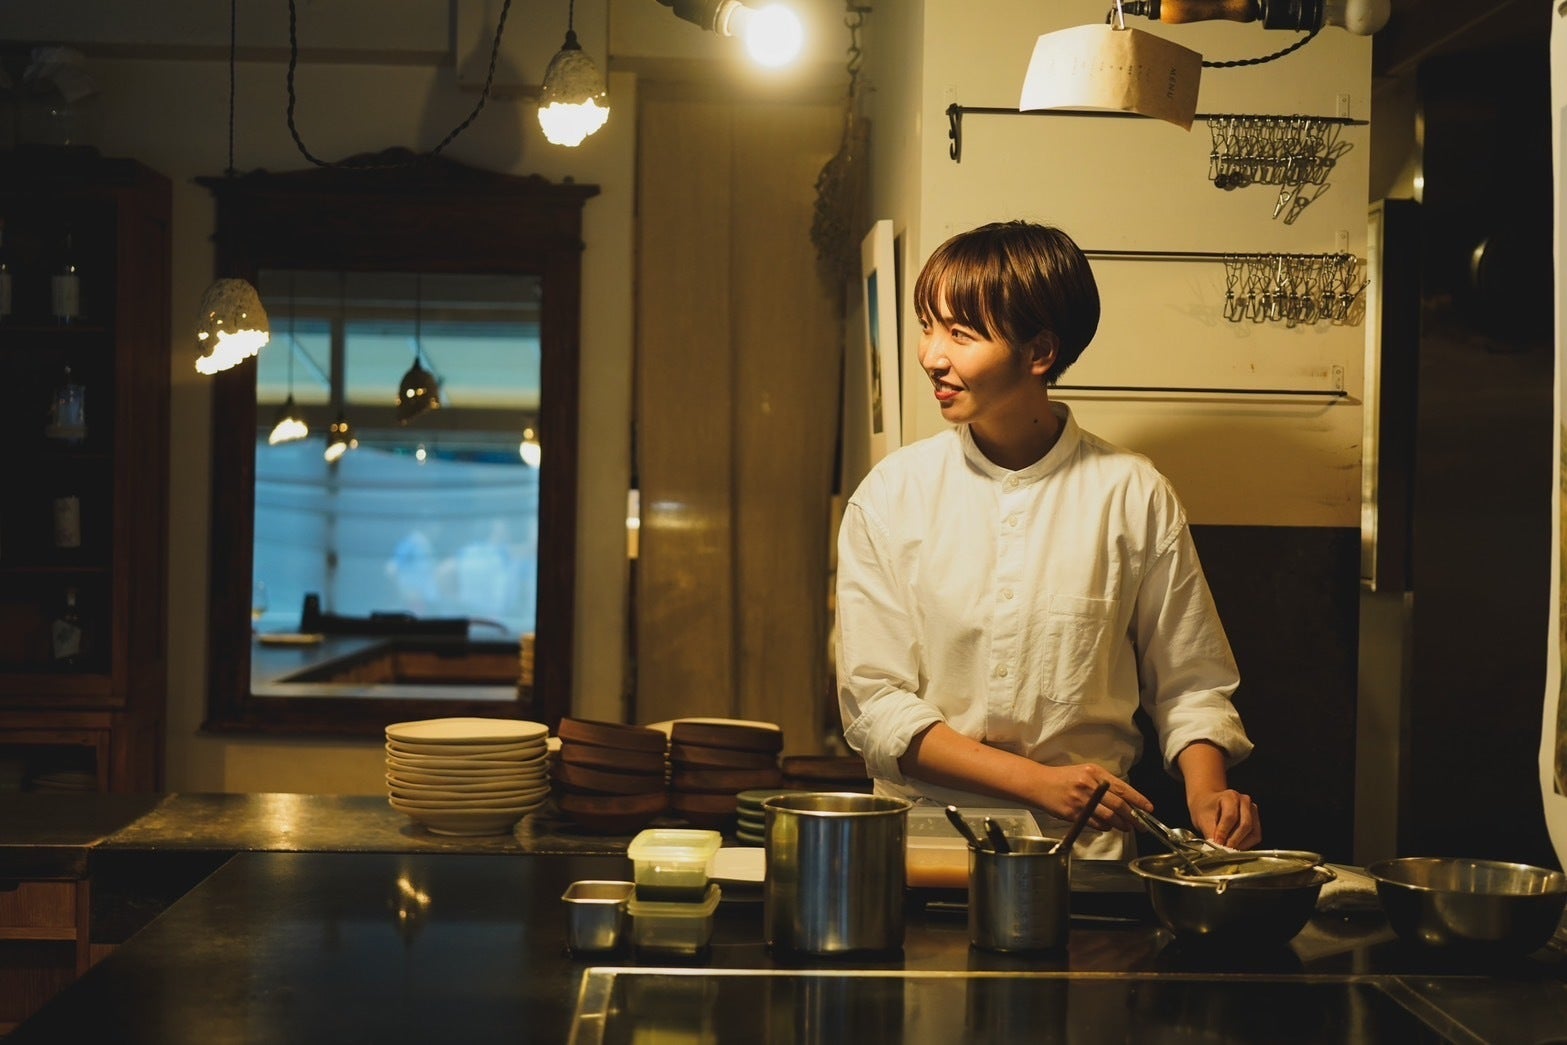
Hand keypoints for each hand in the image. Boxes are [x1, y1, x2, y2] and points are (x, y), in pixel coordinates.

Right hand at [1031, 764, 1150, 833]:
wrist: (1039, 783)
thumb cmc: (1064, 777)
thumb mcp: (1086, 772)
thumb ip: (1104, 782)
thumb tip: (1125, 799)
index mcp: (1095, 773)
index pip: (1123, 788)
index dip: (1138, 800)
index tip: (1149, 808)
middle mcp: (1089, 786)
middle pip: (1119, 805)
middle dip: (1134, 817)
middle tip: (1142, 825)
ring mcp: (1081, 801)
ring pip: (1109, 817)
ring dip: (1121, 825)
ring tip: (1127, 827)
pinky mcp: (1073, 813)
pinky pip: (1096, 824)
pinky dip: (1105, 827)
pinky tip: (1108, 826)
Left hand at [1188, 788, 1260, 849]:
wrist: (1209, 803)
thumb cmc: (1206, 809)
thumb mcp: (1203, 819)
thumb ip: (1210, 833)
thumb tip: (1215, 849)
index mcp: (1230, 796)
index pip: (1230, 816)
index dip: (1223, 832)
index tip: (1217, 843)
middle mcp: (1245, 801)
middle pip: (1245, 824)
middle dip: (1234, 840)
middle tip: (1224, 850)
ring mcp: (1253, 811)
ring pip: (1253, 832)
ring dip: (1240, 844)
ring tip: (1227, 849)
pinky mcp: (1256, 822)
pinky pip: (1255, 837)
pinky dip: (1245, 844)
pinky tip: (1234, 846)